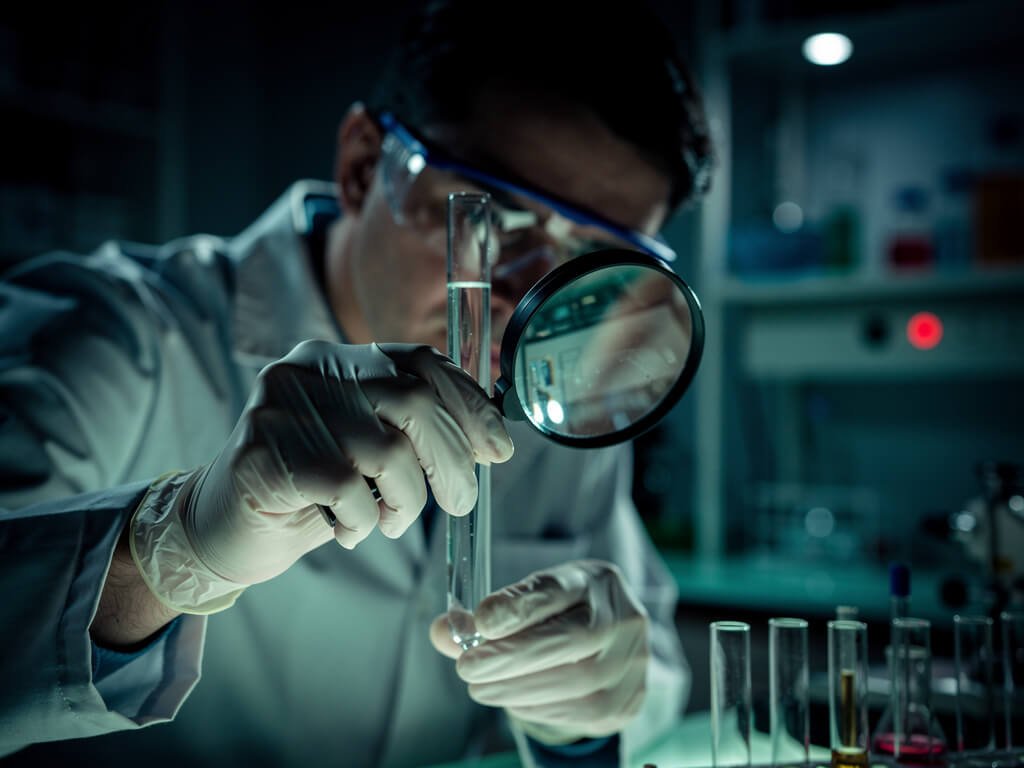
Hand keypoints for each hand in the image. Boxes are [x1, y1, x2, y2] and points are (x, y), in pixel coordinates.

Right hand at [132, 341, 512, 606]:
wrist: (224, 526)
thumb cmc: (310, 488)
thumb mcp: (370, 450)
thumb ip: (416, 433)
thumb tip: (493, 441)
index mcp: (338, 358)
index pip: (419, 362)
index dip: (469, 404)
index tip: (498, 448)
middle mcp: (307, 369)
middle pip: (412, 401)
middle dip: (451, 460)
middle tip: (459, 502)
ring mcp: (280, 407)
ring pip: (387, 452)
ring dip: (405, 502)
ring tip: (388, 521)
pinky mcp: (262, 454)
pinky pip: (347, 490)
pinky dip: (361, 521)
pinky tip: (346, 528)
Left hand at [430, 560, 648, 744]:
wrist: (612, 645)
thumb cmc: (559, 617)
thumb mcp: (529, 602)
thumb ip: (484, 617)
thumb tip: (442, 632)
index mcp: (594, 580)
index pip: (558, 589)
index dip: (518, 604)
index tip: (480, 619)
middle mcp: (623, 616)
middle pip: (574, 638)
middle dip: (513, 657)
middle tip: (467, 669)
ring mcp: (633, 660)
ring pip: (579, 682)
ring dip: (519, 689)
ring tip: (481, 688)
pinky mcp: (631, 699)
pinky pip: (585, 712)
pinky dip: (539, 708)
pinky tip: (514, 700)